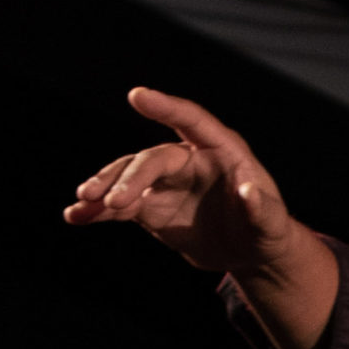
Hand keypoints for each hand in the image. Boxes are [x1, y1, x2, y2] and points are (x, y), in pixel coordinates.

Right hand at [62, 88, 294, 273]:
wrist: (248, 253)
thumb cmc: (266, 230)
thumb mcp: (271, 224)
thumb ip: (263, 208)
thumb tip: (249, 193)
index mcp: (220, 150)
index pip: (191, 120)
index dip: (165, 107)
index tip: (137, 96)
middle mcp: (188, 159)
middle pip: (151, 160)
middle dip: (129, 178)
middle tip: (111, 201)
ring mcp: (166, 182)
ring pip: (127, 178)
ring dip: (103, 189)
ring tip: (81, 205)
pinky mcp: (150, 206)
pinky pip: (119, 204)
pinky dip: (98, 211)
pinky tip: (76, 217)